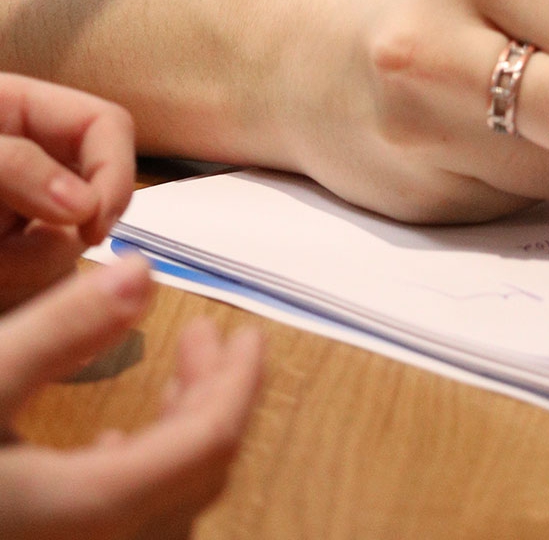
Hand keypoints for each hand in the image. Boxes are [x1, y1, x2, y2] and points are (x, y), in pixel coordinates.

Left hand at [0, 77, 136, 311]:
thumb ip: (17, 164)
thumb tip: (84, 208)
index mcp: (26, 112)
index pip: (107, 126)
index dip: (116, 171)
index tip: (95, 226)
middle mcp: (35, 161)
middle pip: (98, 192)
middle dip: (66, 231)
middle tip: (17, 253)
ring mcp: (23, 211)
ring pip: (71, 247)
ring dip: (27, 264)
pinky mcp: (13, 255)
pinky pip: (43, 279)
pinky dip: (17, 280)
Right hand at [0, 253, 261, 537]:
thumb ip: (61, 330)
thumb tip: (144, 272)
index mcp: (94, 502)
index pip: (210, 444)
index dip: (241, 383)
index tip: (248, 333)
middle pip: (196, 473)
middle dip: (213, 395)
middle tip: (204, 334)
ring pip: (169, 502)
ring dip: (183, 431)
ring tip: (177, 373)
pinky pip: (131, 520)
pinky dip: (145, 471)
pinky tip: (115, 441)